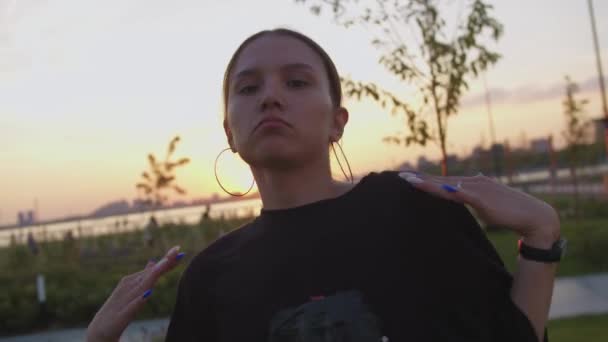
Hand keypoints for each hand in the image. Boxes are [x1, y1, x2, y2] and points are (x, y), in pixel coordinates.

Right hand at [86, 245, 185, 341]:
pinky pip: (132, 306)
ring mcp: (125, 300)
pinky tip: (148, 293)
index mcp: (134, 281)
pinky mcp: (122, 315)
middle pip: (150, 274)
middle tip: (177, 251)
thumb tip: (153, 262)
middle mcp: (130, 286)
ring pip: (142, 286)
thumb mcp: (134, 292)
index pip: (154, 270)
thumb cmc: (120, 309)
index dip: (167, 261)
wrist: (101, 329)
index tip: (181, 251)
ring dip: (154, 275)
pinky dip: (140, 299)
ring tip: (166, 264)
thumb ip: (144, 278)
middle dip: (164, 263)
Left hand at [399, 171, 560, 247]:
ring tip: (407, 180)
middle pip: (439, 179)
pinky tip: (434, 189)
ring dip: (426, 182)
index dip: (423, 179)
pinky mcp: (482, 198)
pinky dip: (445, 190)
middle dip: (418, 178)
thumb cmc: (508, 212)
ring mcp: (477, 188)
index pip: (442, 180)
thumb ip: (471, 197)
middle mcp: (472, 181)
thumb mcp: (485, 203)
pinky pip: (459, 194)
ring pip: (445, 184)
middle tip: (397, 176)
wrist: (534, 216)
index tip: (405, 178)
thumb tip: (460, 194)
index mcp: (471, 183)